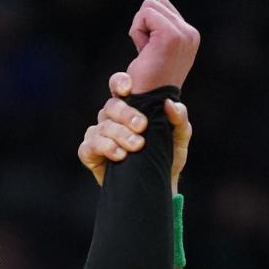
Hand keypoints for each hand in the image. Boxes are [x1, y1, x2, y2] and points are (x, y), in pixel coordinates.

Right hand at [78, 73, 190, 189]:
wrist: (159, 186)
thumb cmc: (167, 157)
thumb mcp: (179, 137)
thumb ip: (179, 118)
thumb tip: (168, 103)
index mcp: (130, 107)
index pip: (118, 86)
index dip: (119, 82)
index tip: (129, 89)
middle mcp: (111, 118)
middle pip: (111, 106)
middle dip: (126, 114)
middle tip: (142, 127)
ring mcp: (99, 135)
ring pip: (102, 126)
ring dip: (120, 134)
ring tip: (137, 146)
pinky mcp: (90, 154)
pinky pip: (89, 145)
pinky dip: (105, 148)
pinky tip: (120, 155)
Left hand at [126, 0, 198, 92]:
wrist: (148, 103)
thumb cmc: (147, 81)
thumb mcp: (158, 51)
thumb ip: (160, 29)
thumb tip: (151, 6)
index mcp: (190, 36)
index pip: (163, 8)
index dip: (149, 28)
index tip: (151, 52)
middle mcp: (190, 33)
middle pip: (156, 4)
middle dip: (144, 26)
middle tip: (147, 52)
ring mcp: (183, 34)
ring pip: (150, 6)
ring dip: (140, 29)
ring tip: (146, 52)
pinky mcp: (170, 35)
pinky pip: (145, 14)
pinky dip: (137, 31)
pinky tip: (143, 51)